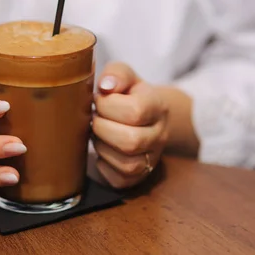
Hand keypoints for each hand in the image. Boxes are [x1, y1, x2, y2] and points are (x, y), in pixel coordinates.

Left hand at [92, 62, 168, 187]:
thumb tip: (106, 86)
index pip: (135, 111)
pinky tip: (102, 152)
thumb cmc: (128, 93)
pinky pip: (121, 181)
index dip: (108, 105)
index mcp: (157, 106)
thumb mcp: (125, 76)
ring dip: (103, 148)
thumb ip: (116, 74)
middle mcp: (160, 135)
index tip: (99, 100)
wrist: (145, 115)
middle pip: (131, 141)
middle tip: (94, 118)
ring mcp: (152, 158)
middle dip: (102, 128)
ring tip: (97, 134)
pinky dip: (105, 168)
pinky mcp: (139, 176)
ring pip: (128, 164)